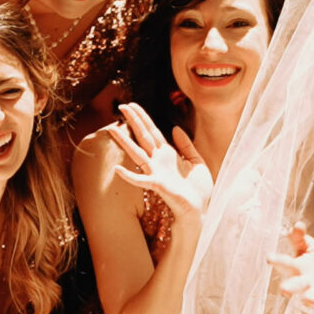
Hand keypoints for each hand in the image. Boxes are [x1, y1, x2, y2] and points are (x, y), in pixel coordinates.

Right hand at [100, 102, 214, 222]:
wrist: (201, 209)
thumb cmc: (199, 189)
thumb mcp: (196, 161)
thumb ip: (186, 145)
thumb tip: (174, 128)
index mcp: (168, 154)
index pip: (152, 131)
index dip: (143, 117)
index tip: (132, 105)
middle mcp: (158, 161)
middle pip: (143, 136)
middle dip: (133, 121)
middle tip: (121, 106)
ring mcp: (156, 172)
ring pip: (137, 153)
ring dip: (125, 142)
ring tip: (112, 130)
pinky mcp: (158, 185)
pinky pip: (141, 180)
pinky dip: (129, 175)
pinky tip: (118, 169)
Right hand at [269, 223, 313, 313]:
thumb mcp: (309, 247)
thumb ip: (300, 238)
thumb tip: (298, 223)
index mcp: (297, 268)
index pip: (285, 263)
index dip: (277, 261)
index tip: (269, 258)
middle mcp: (303, 283)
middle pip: (293, 285)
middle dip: (290, 287)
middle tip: (284, 289)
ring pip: (310, 297)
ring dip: (310, 297)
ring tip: (312, 295)